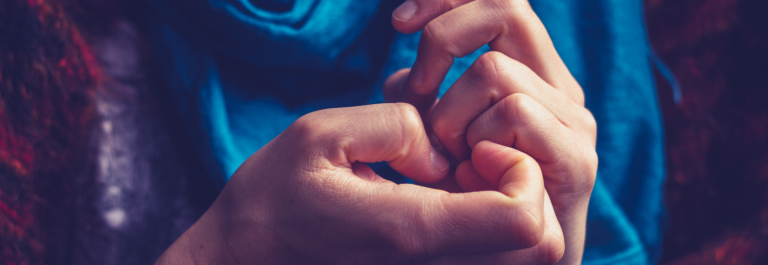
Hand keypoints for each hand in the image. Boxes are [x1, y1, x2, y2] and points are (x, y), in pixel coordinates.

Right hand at [155, 104, 562, 264]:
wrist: (241, 264)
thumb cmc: (270, 201)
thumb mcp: (320, 135)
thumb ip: (398, 126)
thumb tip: (443, 153)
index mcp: (410, 232)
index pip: (524, 221)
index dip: (521, 170)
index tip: (475, 146)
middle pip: (538, 245)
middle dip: (523, 187)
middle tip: (469, 160)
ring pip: (517, 255)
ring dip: (504, 205)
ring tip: (450, 179)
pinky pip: (485, 259)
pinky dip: (482, 223)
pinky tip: (438, 200)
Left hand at [386, 0, 597, 263]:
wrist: (507, 263)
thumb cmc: (463, 198)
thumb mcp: (433, 133)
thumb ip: (424, 94)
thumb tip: (405, 75)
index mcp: (530, 72)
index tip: (397, 22)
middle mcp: (557, 87)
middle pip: (505, 8)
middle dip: (442, 40)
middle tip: (417, 91)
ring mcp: (571, 120)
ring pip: (496, 70)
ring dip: (450, 113)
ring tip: (449, 158)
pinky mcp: (577, 157)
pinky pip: (515, 113)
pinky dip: (478, 140)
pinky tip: (472, 172)